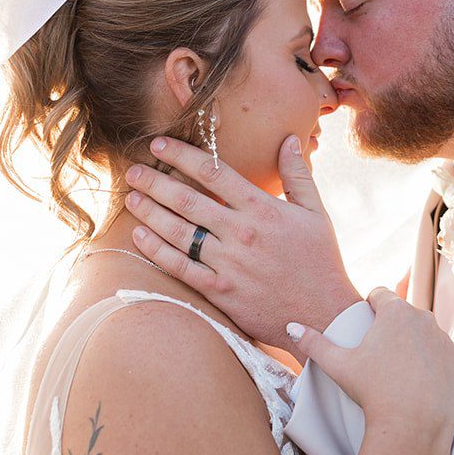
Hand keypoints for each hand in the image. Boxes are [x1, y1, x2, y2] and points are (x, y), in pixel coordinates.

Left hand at [125, 134, 360, 346]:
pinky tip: (140, 235)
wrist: (322, 315)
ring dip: (150, 212)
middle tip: (133, 170)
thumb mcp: (317, 213)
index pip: (213, 172)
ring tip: (131, 198)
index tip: (159, 145)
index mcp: (263, 209)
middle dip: (155, 182)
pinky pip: (181, 267)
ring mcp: (229, 264)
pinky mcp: (220, 291)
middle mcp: (242, 233)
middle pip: (187, 200)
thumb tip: (290, 139)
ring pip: (179, 232)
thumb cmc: (321, 262)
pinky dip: (157, 251)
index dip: (181, 155)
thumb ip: (298, 175)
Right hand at [287, 287, 453, 436]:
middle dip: (394, 326)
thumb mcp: (338, 365)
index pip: (380, 294)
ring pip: (427, 334)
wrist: (414, 425)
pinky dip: (435, 365)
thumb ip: (314, 344)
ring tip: (401, 368)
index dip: (370, 305)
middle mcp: (425, 319)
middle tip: (379, 350)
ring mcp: (445, 341)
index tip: (365, 320)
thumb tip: (291, 327)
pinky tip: (423, 381)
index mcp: (395, 312)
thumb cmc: (373, 391)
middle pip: (405, 314)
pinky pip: (444, 357)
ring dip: (416, 344)